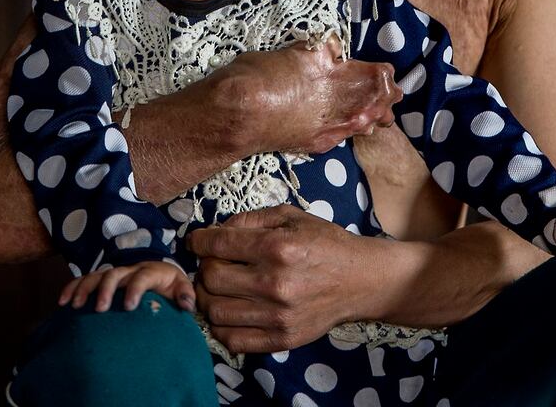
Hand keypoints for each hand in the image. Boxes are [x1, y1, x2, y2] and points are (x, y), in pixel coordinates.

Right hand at [58, 259, 195, 313]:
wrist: (159, 274)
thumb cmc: (169, 286)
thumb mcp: (180, 287)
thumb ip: (185, 295)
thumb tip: (187, 305)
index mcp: (150, 271)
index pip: (142, 277)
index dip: (135, 289)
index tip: (129, 307)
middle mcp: (130, 269)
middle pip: (115, 274)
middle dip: (106, 289)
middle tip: (100, 308)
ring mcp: (115, 274)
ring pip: (96, 275)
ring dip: (84, 288)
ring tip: (74, 305)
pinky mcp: (102, 279)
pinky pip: (84, 280)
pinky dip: (72, 288)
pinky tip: (62, 303)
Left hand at [188, 204, 373, 352]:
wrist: (360, 280)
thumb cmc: (325, 242)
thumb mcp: (291, 216)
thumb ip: (251, 219)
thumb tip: (216, 229)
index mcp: (277, 247)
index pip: (218, 245)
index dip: (198, 240)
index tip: (196, 240)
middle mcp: (275, 283)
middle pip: (211, 278)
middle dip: (204, 267)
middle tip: (211, 262)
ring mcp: (277, 315)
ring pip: (215, 311)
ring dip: (208, 297)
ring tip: (218, 287)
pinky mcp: (282, 338)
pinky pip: (232, 339)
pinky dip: (221, 326)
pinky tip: (229, 309)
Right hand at [215, 36, 401, 155]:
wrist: (238, 114)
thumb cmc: (261, 75)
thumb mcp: (294, 51)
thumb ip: (319, 51)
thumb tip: (331, 50)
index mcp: (343, 77)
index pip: (379, 77)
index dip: (384, 74)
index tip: (386, 72)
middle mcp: (342, 106)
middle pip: (379, 103)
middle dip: (387, 97)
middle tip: (393, 93)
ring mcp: (330, 128)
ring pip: (365, 123)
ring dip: (373, 115)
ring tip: (380, 111)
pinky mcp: (315, 143)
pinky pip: (344, 135)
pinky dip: (351, 128)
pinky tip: (349, 125)